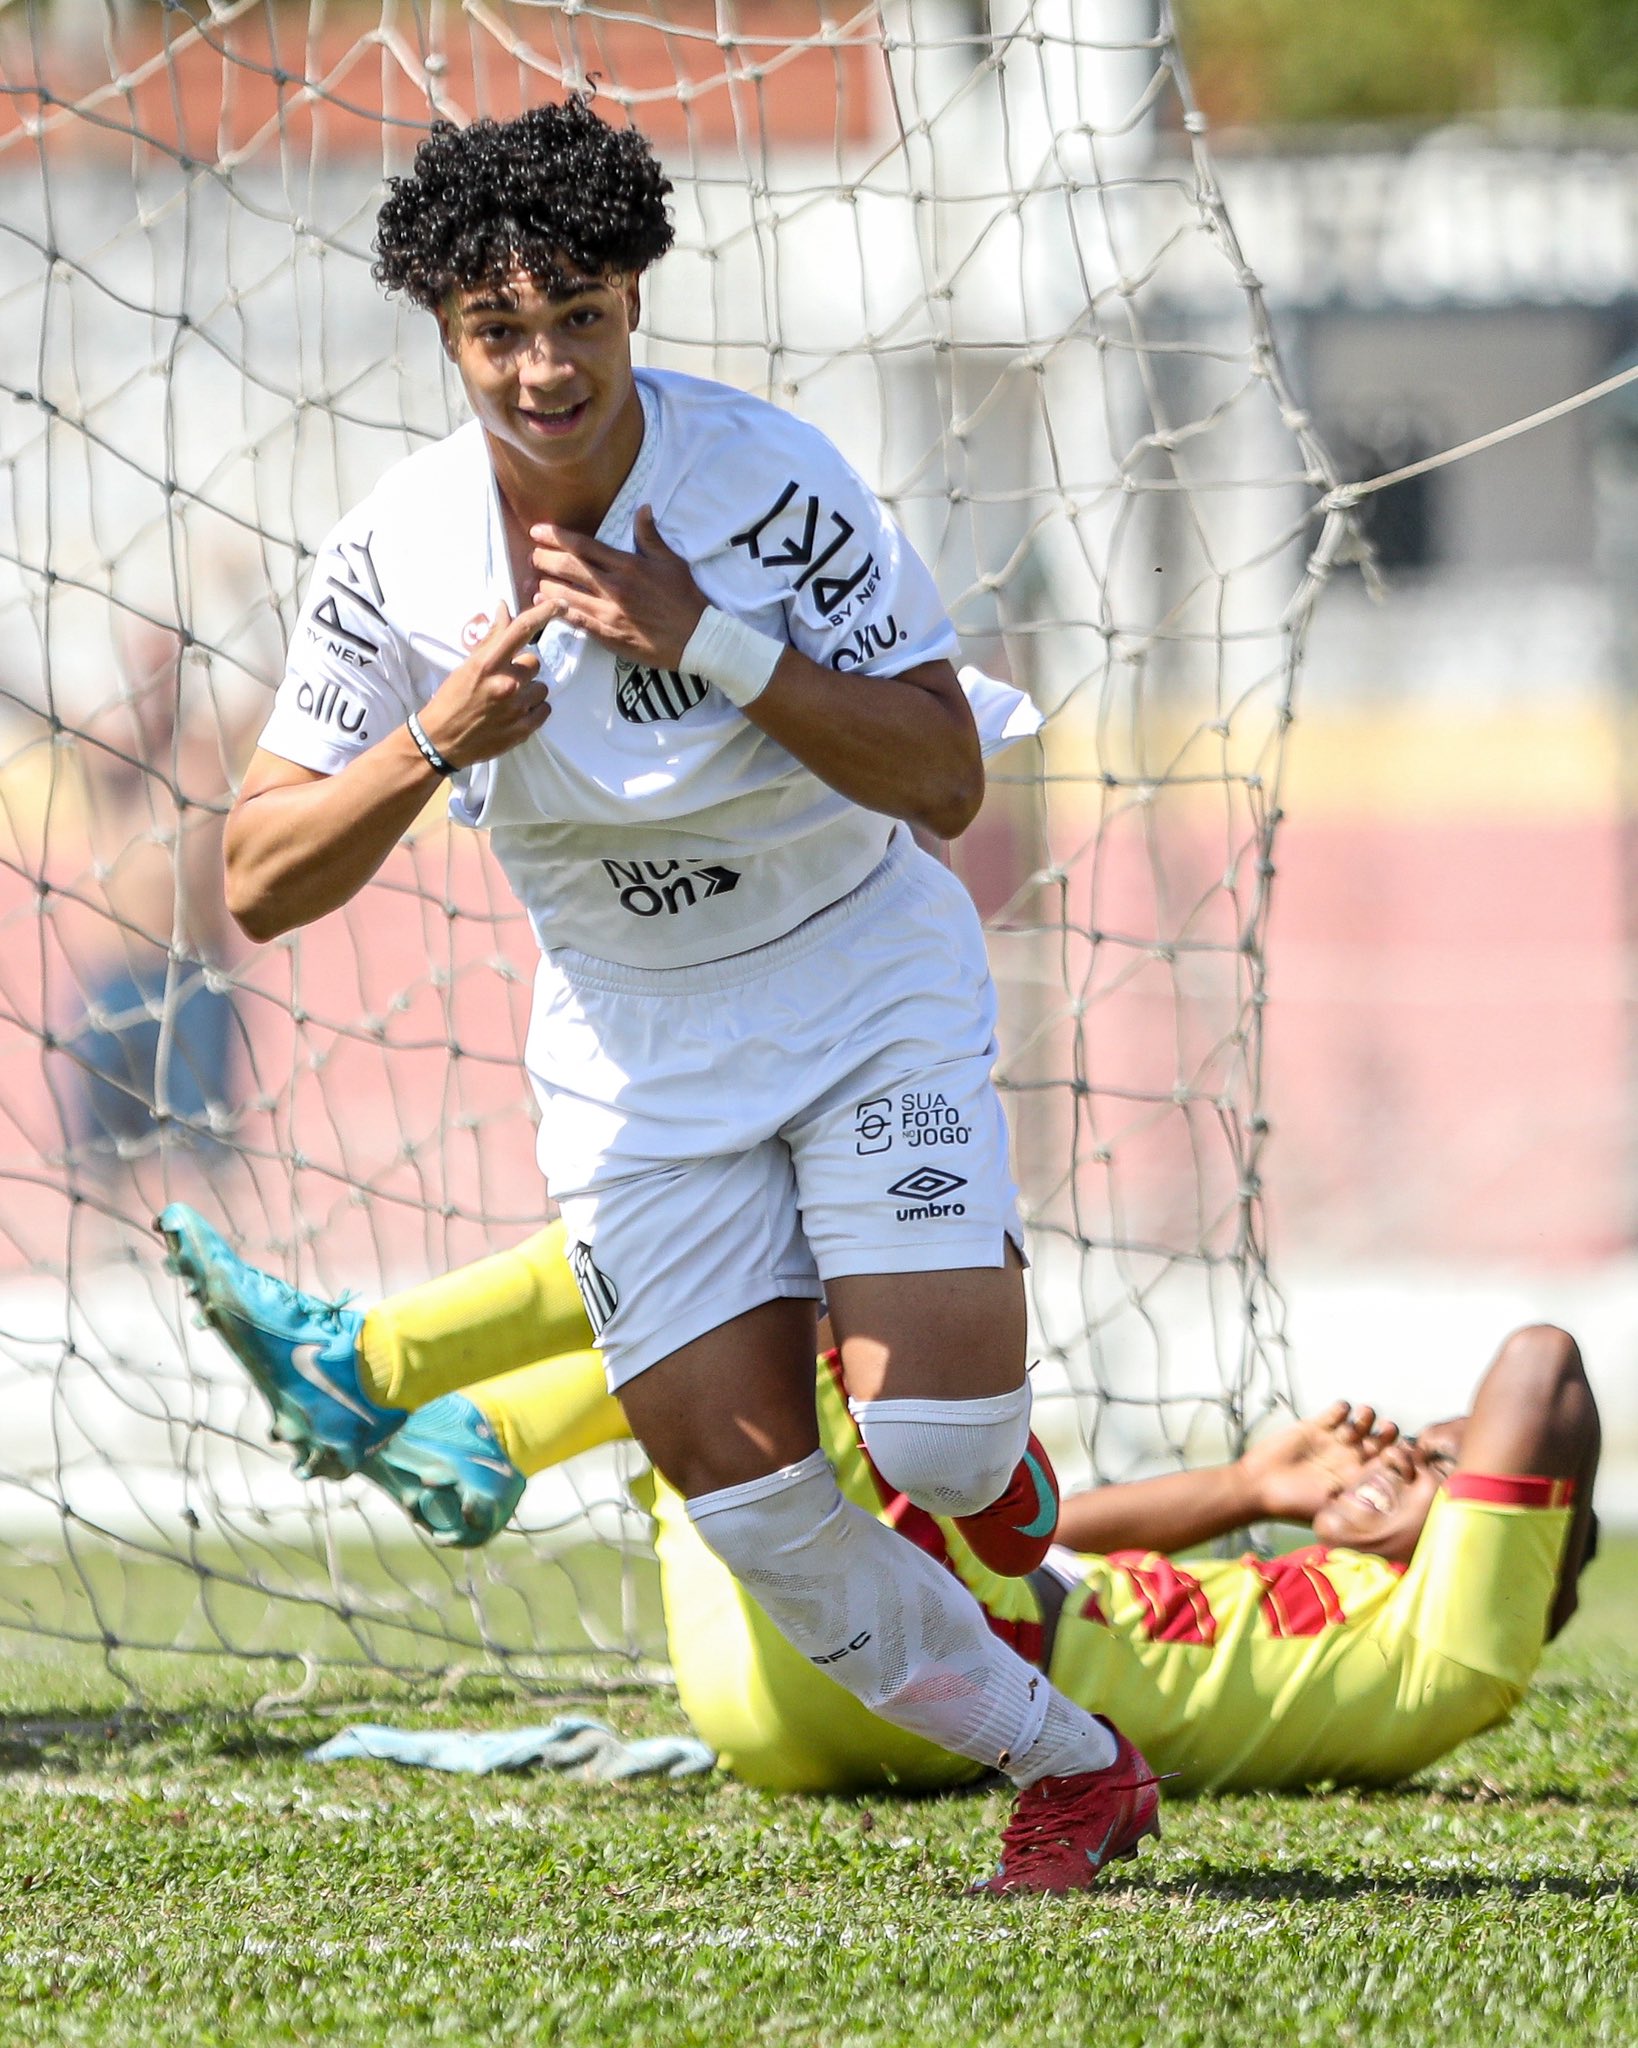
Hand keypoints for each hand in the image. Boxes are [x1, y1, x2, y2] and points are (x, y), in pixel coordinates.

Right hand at [419, 600, 554, 767]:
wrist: (442, 740)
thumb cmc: (453, 699)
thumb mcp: (468, 665)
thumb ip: (492, 638)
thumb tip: (504, 608)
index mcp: (488, 663)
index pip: (522, 629)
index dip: (545, 613)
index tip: (561, 605)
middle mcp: (506, 683)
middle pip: (534, 662)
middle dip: (522, 669)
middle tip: (502, 681)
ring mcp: (517, 708)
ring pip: (541, 687)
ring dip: (528, 692)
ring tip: (506, 701)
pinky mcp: (524, 729)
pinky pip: (544, 709)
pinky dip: (533, 711)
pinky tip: (514, 714)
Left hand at [531, 505, 705, 671]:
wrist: (696, 638)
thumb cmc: (685, 599)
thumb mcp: (671, 561)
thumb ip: (650, 536)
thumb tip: (642, 508)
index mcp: (627, 565)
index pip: (584, 546)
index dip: (557, 537)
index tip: (538, 531)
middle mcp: (614, 586)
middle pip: (568, 567)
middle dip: (545, 558)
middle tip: (533, 555)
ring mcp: (609, 612)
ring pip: (565, 594)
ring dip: (545, 584)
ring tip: (534, 578)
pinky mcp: (608, 634)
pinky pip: (575, 620)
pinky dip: (556, 610)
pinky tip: (544, 604)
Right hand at [1239, 1401, 1401, 1524]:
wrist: (1258, 1487)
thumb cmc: (1292, 1505)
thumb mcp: (1331, 1507)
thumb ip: (1355, 1498)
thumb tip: (1386, 1499)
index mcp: (1358, 1479)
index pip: (1388, 1463)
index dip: (1398, 1455)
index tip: (1396, 1452)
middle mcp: (1350, 1458)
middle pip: (1381, 1439)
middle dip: (1388, 1433)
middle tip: (1386, 1430)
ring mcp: (1333, 1441)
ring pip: (1363, 1421)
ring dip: (1366, 1417)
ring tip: (1360, 1420)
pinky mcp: (1316, 1426)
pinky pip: (1338, 1411)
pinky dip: (1343, 1409)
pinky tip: (1338, 1415)